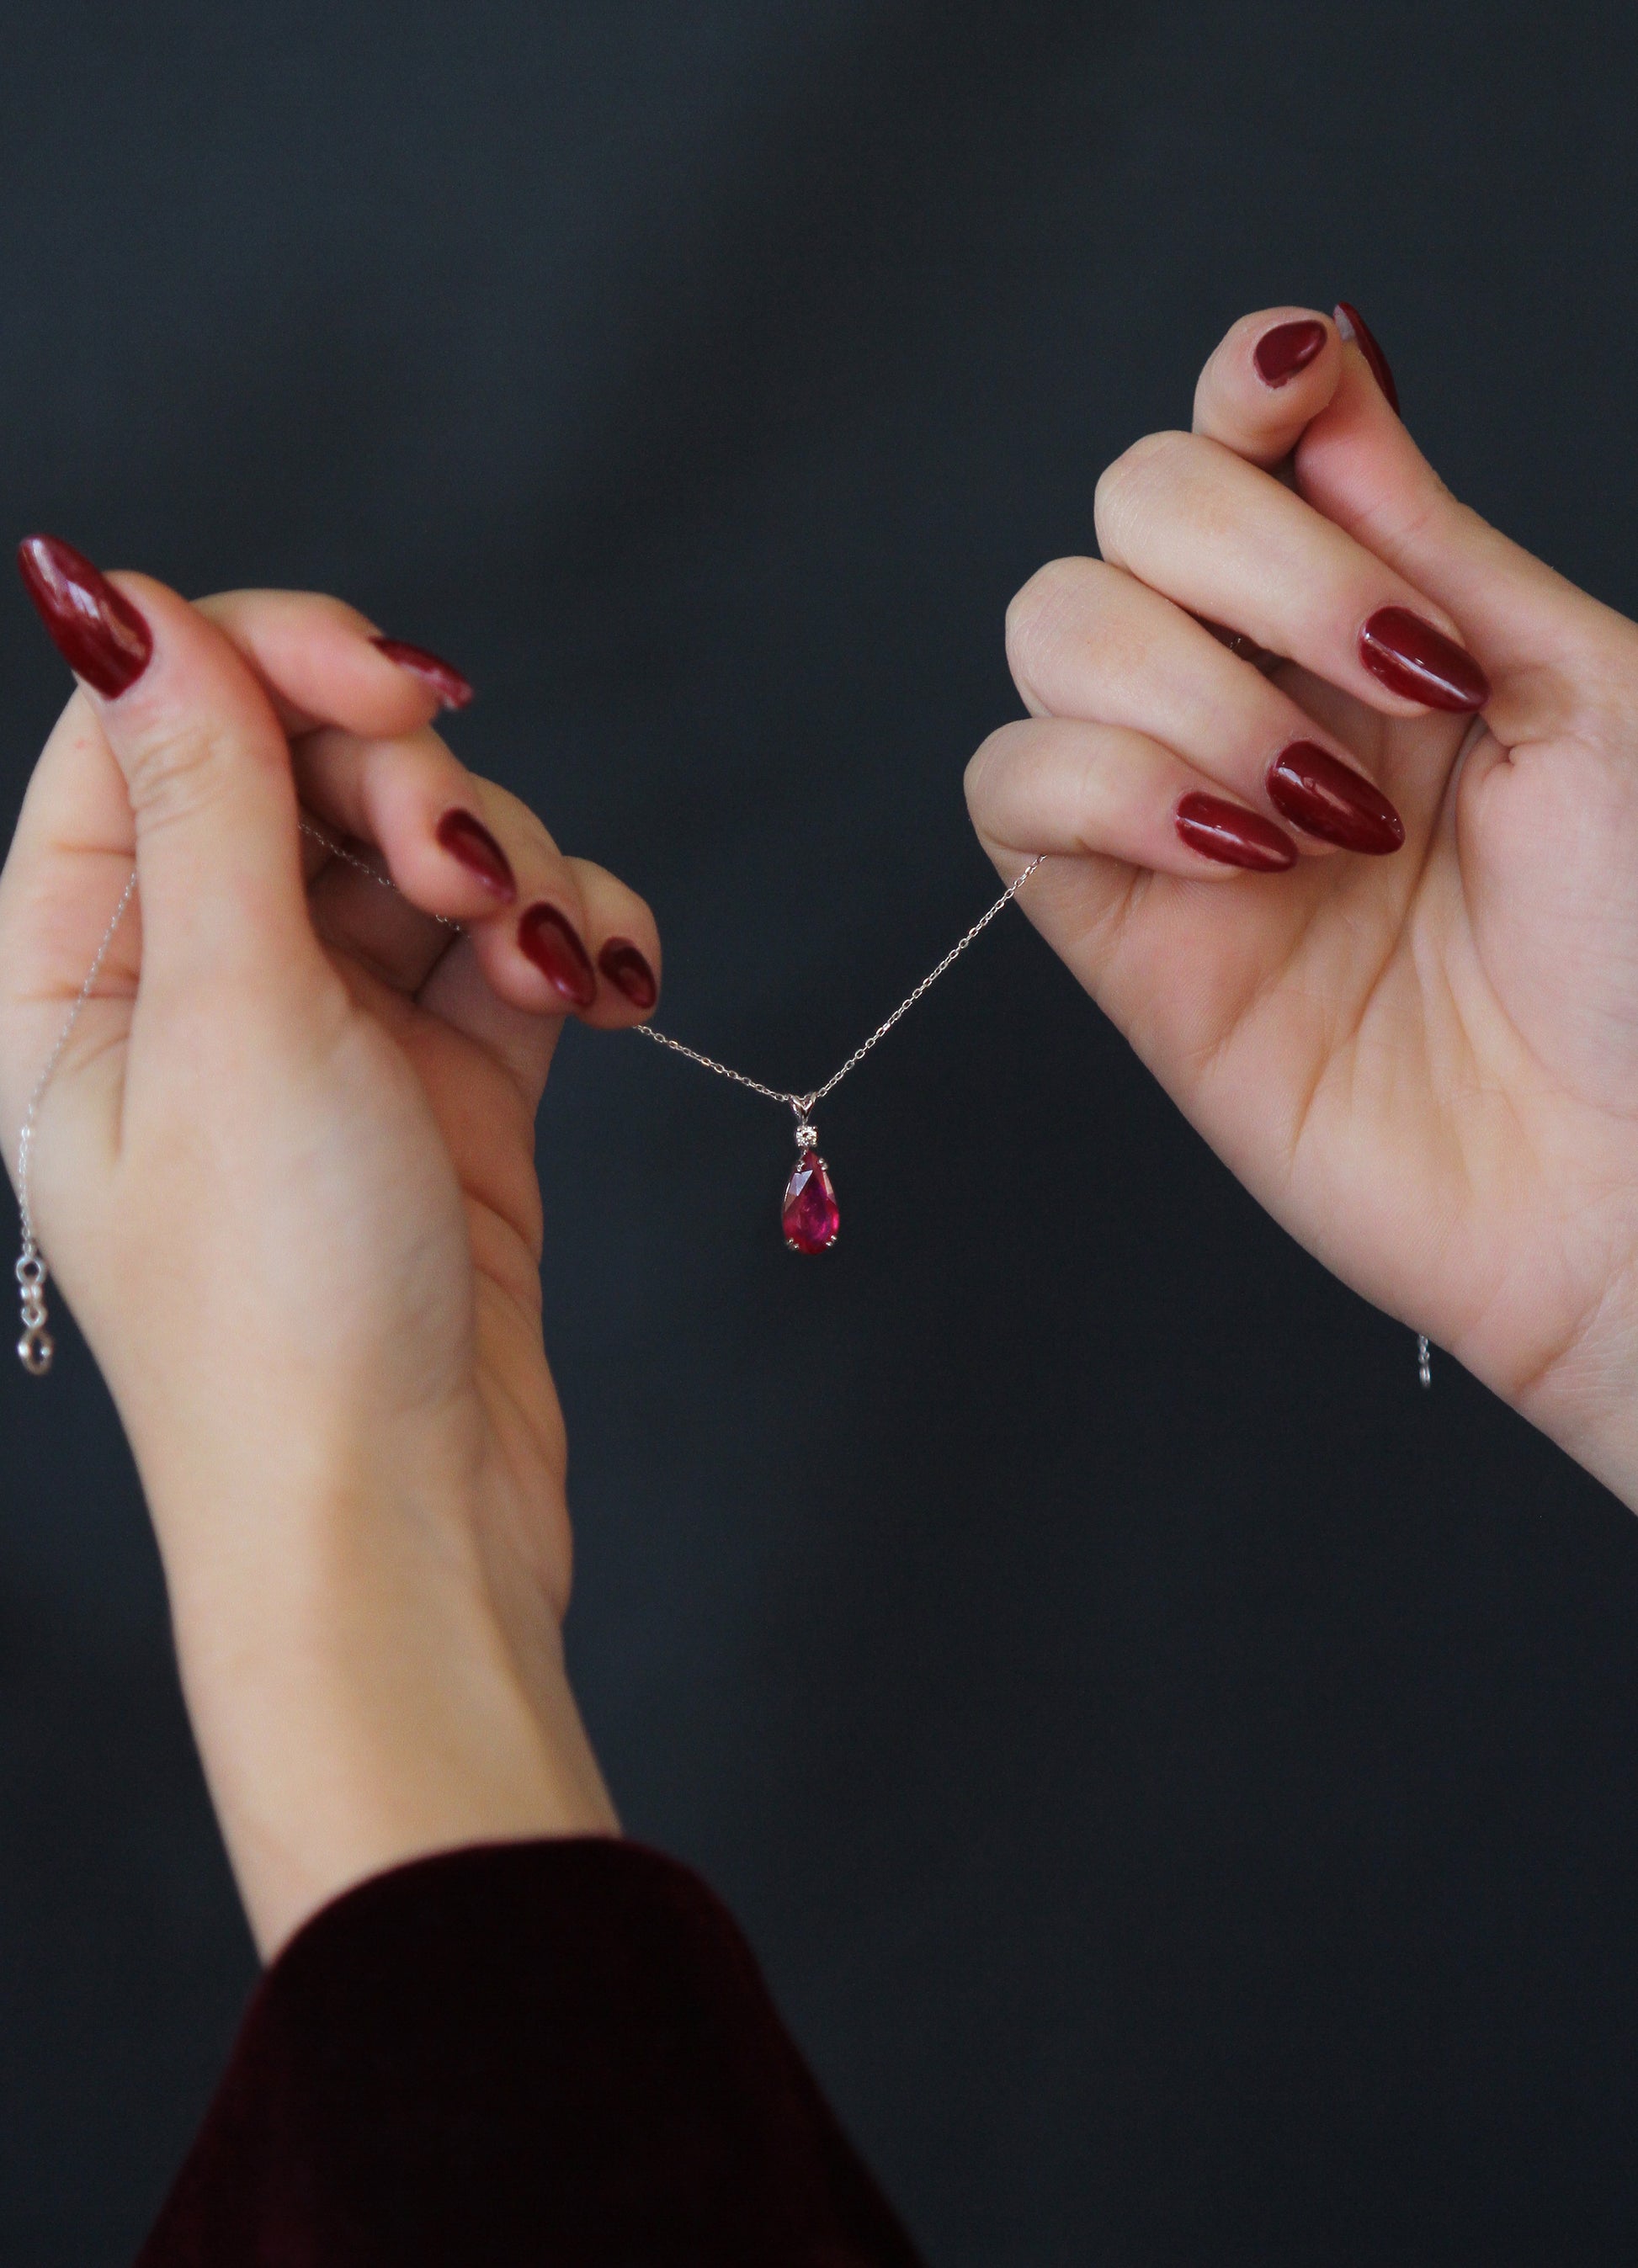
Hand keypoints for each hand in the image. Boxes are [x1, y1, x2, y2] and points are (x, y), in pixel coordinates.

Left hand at [0, 542, 660, 1951]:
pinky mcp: (447, 1086)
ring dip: (514, 871)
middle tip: (463, 868)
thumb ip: (202, 796)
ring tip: (549, 966)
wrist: (411, 1527)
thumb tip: (110, 593)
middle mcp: (193, 991)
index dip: (271, 670)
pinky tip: (608, 986)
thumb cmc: (285, 1315)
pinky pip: (513, 945)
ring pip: (429, 852)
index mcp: (73, 973)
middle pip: (303, 774)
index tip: (393, 689)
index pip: (152, 731)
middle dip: (412, 790)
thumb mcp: (237, 1024)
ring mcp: (329, 1037)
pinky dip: (573, 940)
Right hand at [967, 307, 1637, 1504]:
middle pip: (1129, 508)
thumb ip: (1429, 536)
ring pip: (1051, 630)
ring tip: (1329, 812)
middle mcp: (1268, 698)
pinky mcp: (1118, 934)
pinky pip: (1015, 791)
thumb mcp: (1584, 693)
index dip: (1247, 391)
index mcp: (1388, 623)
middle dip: (1249, 554)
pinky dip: (1111, 784)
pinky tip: (1240, 852)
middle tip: (1399, 681)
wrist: (1624, 1181)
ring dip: (1188, 683)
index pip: (1245, 443)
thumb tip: (1317, 368)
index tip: (1300, 397)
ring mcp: (1181, 814)